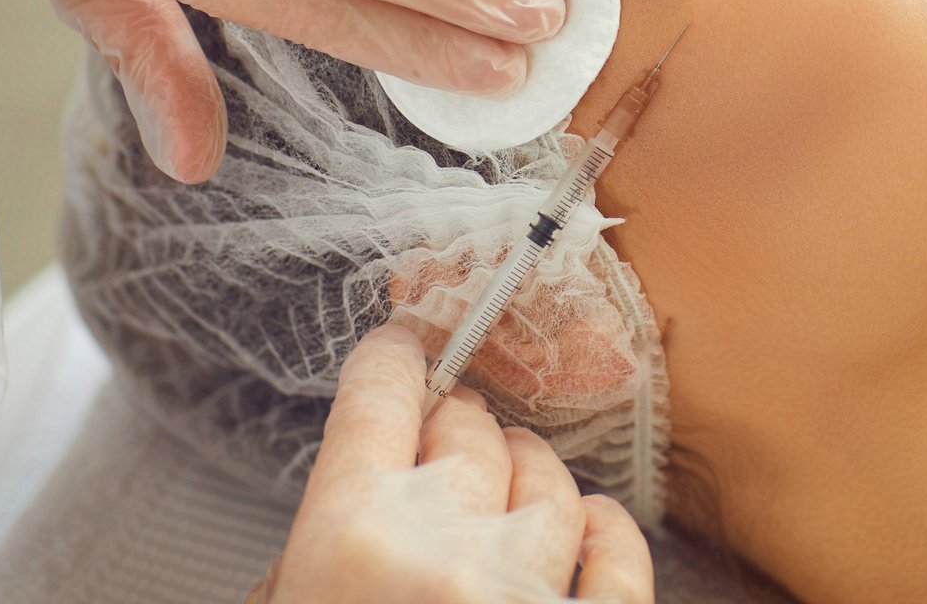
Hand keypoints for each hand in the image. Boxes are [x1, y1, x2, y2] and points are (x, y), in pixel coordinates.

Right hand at [247, 324, 653, 603]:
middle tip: (449, 428)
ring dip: (527, 473)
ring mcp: (527, 592)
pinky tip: (590, 527)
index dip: (392, 360)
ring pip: (548, 482)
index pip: (380, 395)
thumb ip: (308, 551)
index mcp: (350, 538)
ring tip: (508, 486)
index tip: (401, 347)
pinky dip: (604, 531)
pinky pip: (618, 555)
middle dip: (457, 423)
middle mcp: (445, 551)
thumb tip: (345, 502)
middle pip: (467, 429)